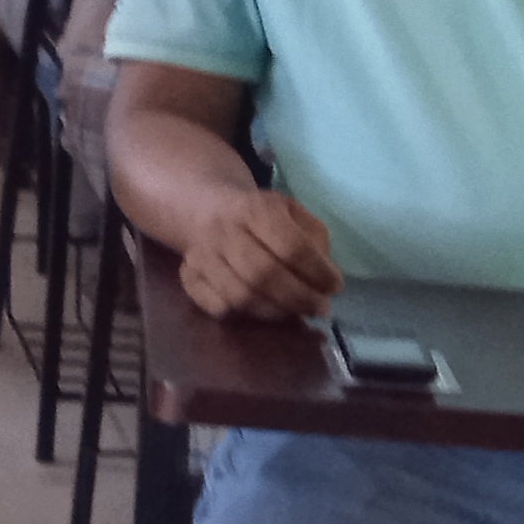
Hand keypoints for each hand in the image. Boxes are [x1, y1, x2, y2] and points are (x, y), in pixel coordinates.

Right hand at [178, 188, 338, 318]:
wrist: (203, 207)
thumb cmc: (259, 215)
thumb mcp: (292, 212)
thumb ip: (314, 240)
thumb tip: (324, 279)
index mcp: (255, 209)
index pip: (291, 247)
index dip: (318, 272)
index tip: (335, 287)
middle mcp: (224, 231)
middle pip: (263, 275)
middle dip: (299, 298)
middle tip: (319, 308)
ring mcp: (201, 256)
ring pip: (240, 296)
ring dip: (275, 311)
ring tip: (294, 312)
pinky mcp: (188, 277)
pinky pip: (216, 306)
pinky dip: (243, 315)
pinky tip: (261, 308)